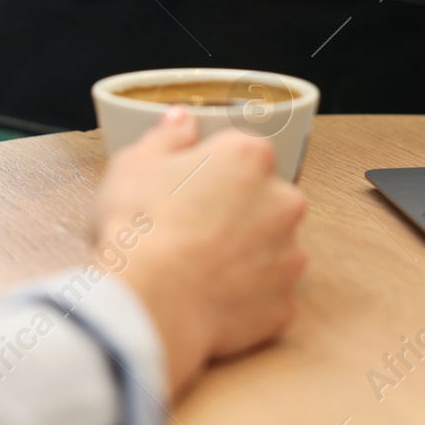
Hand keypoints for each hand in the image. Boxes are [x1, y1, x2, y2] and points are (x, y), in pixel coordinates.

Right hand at [94, 108, 308, 394]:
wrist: (149, 302)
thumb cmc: (139, 227)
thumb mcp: (135, 164)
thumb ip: (167, 136)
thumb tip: (182, 119)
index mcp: (248, 157)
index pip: (243, 153)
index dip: (213, 172)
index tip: (189, 188)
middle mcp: (283, 201)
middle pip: (265, 200)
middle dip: (237, 212)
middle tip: (192, 229)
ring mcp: (289, 256)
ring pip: (271, 249)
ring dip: (245, 255)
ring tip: (198, 269)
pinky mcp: (285, 304)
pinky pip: (268, 296)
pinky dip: (246, 298)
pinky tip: (210, 299)